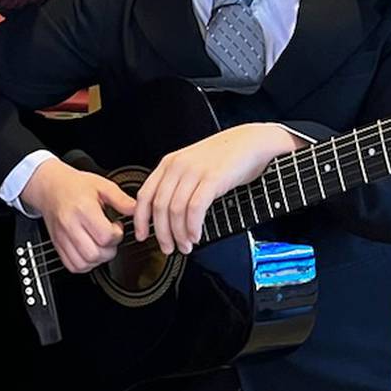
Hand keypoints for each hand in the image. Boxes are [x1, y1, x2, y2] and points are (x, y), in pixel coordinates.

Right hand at [21, 161, 137, 273]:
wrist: (50, 187)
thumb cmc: (75, 186)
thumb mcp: (102, 185)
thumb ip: (121, 199)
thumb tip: (136, 210)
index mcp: (83, 209)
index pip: (105, 236)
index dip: (117, 235)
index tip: (116, 226)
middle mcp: (70, 225)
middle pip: (95, 253)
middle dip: (109, 250)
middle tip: (110, 238)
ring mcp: (62, 237)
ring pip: (84, 263)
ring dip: (98, 259)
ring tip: (100, 245)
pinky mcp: (57, 245)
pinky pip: (73, 266)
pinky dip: (85, 264)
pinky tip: (90, 252)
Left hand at [135, 123, 300, 254]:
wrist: (250, 142)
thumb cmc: (225, 158)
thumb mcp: (193, 167)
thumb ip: (178, 186)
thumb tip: (167, 217)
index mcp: (169, 164)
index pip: (145, 195)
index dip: (140, 220)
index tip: (141, 236)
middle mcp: (178, 166)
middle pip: (159, 207)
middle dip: (162, 234)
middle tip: (168, 248)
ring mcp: (194, 171)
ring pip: (175, 210)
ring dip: (179, 234)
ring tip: (186, 245)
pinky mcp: (212, 178)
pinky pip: (195, 208)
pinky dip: (193, 227)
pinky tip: (196, 235)